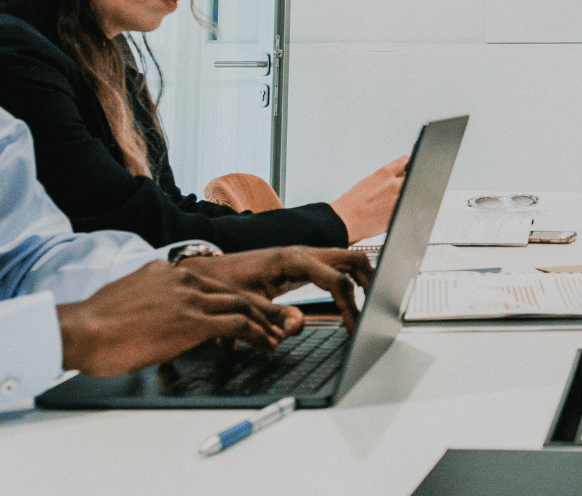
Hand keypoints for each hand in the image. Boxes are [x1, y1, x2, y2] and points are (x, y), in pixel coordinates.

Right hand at [55, 261, 294, 376]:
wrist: (81, 330)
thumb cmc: (94, 325)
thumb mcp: (125, 300)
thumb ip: (149, 301)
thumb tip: (154, 316)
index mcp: (165, 272)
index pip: (212, 282)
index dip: (235, 297)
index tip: (248, 308)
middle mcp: (182, 279)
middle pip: (233, 290)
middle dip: (260, 306)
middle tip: (277, 319)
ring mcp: (189, 298)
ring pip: (241, 304)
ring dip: (265, 321)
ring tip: (278, 334)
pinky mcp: (192, 321)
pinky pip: (237, 324)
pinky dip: (258, 333)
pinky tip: (267, 343)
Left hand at [179, 246, 374, 330]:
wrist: (209, 271)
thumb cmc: (224, 285)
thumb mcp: (247, 304)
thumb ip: (273, 317)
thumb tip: (298, 328)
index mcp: (293, 259)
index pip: (336, 280)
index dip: (350, 306)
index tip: (353, 329)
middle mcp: (304, 253)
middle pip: (353, 260)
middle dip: (369, 285)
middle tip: (373, 313)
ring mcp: (306, 256)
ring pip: (348, 259)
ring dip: (364, 280)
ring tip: (369, 306)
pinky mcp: (303, 263)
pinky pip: (337, 265)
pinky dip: (350, 279)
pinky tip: (351, 298)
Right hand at [330, 156, 407, 242]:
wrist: (346, 220)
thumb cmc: (352, 202)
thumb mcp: (368, 181)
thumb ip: (385, 178)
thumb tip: (396, 177)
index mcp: (385, 173)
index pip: (406, 161)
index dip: (408, 165)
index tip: (408, 169)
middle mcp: (395, 184)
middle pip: (412, 177)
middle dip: (408, 181)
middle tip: (400, 188)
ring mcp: (399, 199)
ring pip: (412, 193)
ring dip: (408, 196)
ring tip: (392, 202)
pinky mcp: (400, 213)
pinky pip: (408, 208)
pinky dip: (404, 209)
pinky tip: (390, 212)